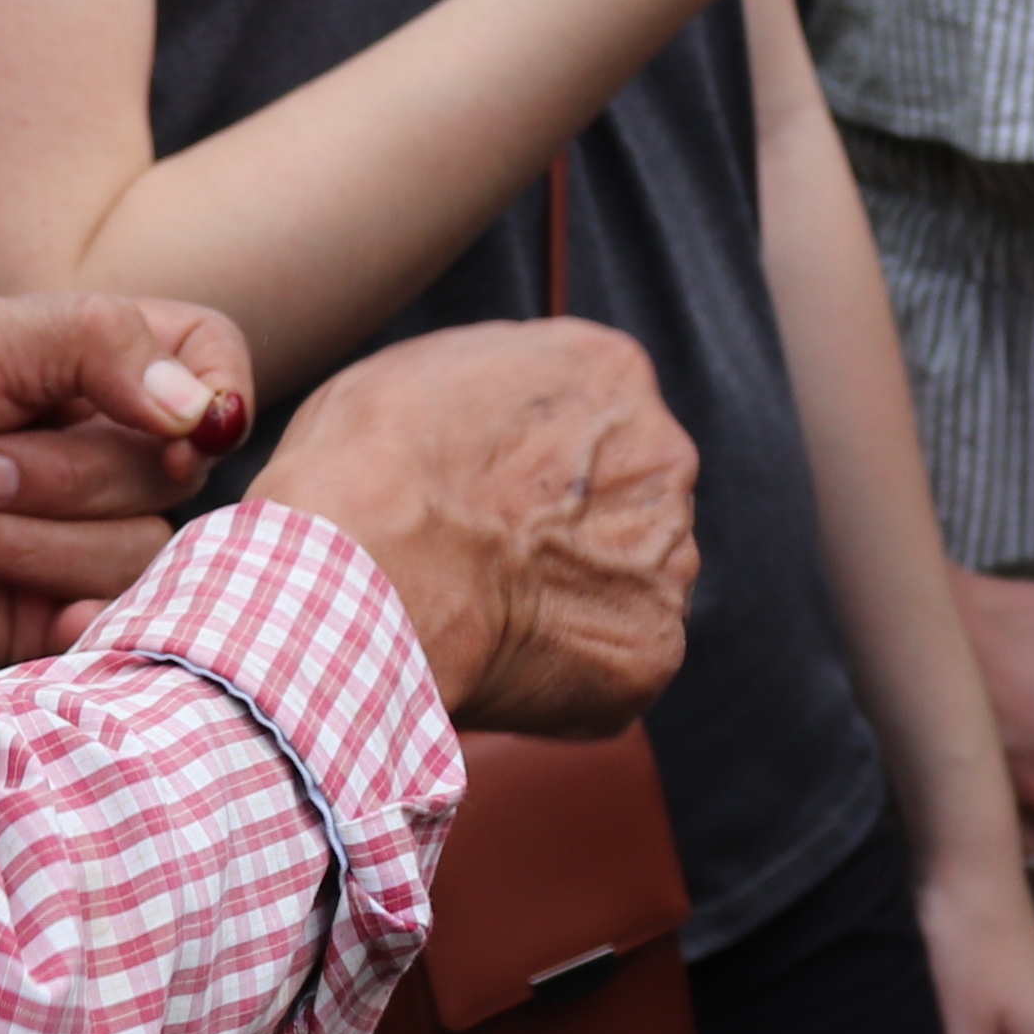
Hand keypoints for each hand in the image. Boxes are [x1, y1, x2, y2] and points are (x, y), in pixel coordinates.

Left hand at [0, 293, 252, 665]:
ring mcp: (70, 540)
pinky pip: (106, 619)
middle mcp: (93, 453)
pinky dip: (61, 605)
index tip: (181, 416)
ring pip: (139, 544)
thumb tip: (202, 412)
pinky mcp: (38, 620)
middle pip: (174, 465)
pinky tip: (9, 601)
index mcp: (87, 370)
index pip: (208, 361)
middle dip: (65, 468)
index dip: (211, 387)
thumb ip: (100, 342)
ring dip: (29, 535)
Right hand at [248, 319, 701, 732]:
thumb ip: (501, 381)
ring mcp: (669, 554)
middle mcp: (662, 452)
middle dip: (573, 521)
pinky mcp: (653, 645)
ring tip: (492, 607)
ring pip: (633, 574)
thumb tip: (512, 411)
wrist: (364, 575)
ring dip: (581, 590)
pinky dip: (575, 665)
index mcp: (610, 372)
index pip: (598, 408)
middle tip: (491, 551)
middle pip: (628, 490)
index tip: (491, 488)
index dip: (538, 454)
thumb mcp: (422, 367)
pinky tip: (510, 655)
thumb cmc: (367, 467)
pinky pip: (620, 656)